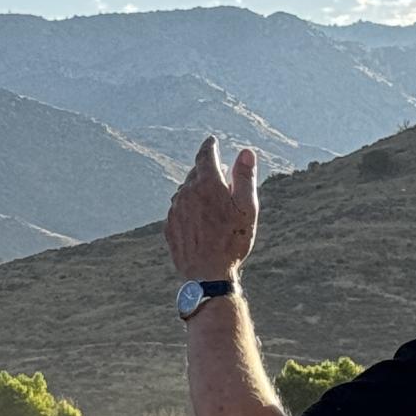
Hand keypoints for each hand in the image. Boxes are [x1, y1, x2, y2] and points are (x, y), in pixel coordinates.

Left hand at [164, 136, 258, 280]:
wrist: (208, 274)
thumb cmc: (232, 240)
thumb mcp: (247, 207)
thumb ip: (245, 177)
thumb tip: (245, 152)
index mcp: (207, 184)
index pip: (206, 154)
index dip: (210, 145)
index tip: (213, 141)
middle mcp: (186, 193)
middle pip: (195, 173)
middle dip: (208, 172)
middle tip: (221, 177)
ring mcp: (174, 210)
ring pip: (185, 191)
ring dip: (197, 191)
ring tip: (212, 202)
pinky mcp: (169, 226)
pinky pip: (178, 209)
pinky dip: (188, 208)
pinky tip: (199, 220)